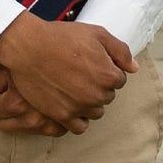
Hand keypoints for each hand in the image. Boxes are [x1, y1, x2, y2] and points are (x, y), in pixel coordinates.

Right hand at [0, 14, 137, 131]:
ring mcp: (79, 107)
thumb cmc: (63, 37)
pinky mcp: (61, 116)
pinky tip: (71, 105)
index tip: (93, 63)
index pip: (120, 80)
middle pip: (108, 96)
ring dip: (90, 103)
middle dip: (99, 86)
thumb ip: (120, 51)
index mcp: (108, 75)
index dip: (108, 70)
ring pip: (96, 112)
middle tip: (82, 73)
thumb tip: (134, 68)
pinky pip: (79, 127)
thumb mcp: (97, 34)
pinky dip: (78, 119)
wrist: (29, 47)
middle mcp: (96, 95)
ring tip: (75, 88)